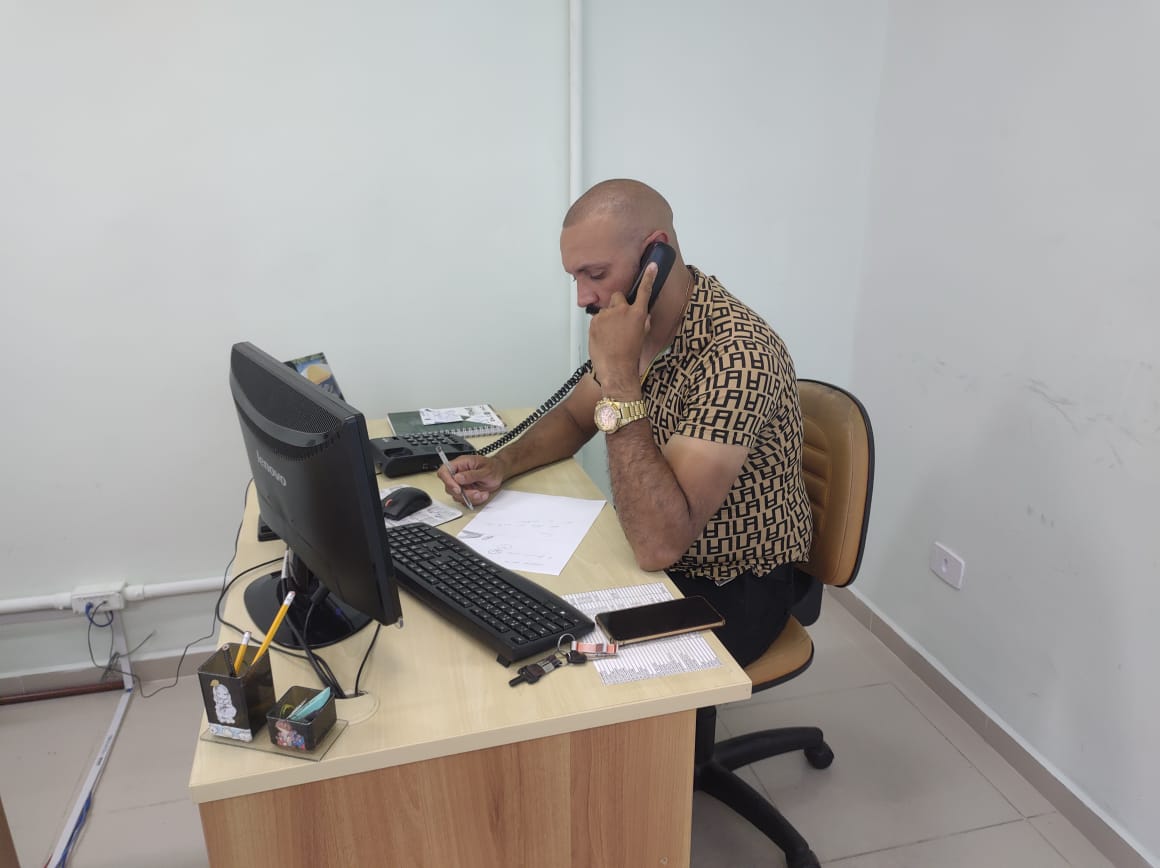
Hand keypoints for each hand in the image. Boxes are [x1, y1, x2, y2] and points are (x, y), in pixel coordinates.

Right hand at [436, 453, 505, 506]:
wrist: (499, 473)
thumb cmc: (493, 468)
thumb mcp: (485, 470)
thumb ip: (471, 474)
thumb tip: (458, 478)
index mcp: (461, 463)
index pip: (444, 470)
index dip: (447, 481)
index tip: (457, 489)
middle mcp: (458, 473)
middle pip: (449, 486)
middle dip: (462, 493)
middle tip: (475, 492)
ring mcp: (460, 483)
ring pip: (456, 495)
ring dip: (470, 497)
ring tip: (481, 493)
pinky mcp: (465, 491)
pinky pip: (464, 499)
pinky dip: (473, 500)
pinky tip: (482, 494)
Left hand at [588, 263, 654, 393]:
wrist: (616, 368)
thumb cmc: (630, 356)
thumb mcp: (642, 336)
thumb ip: (642, 321)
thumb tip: (642, 315)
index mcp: (638, 314)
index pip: (644, 290)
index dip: (649, 277)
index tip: (651, 266)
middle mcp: (622, 311)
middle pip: (618, 297)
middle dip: (617, 305)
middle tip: (618, 320)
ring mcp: (607, 315)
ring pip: (606, 310)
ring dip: (608, 318)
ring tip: (610, 336)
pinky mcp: (595, 321)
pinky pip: (597, 319)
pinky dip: (600, 326)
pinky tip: (604, 338)